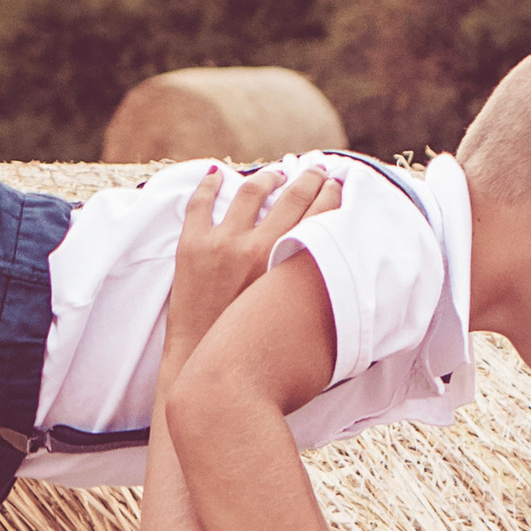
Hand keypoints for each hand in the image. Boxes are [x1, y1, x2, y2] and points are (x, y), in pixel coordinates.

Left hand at [163, 158, 339, 378]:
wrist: (199, 362)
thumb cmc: (254, 353)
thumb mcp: (292, 318)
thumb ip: (310, 292)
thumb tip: (339, 281)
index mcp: (286, 267)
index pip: (318, 216)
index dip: (331, 196)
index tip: (338, 184)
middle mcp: (256, 247)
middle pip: (290, 197)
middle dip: (308, 178)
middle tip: (317, 168)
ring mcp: (221, 242)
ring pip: (249, 192)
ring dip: (267, 178)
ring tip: (276, 173)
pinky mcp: (191, 246)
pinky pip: (200, 203)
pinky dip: (208, 185)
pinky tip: (216, 173)